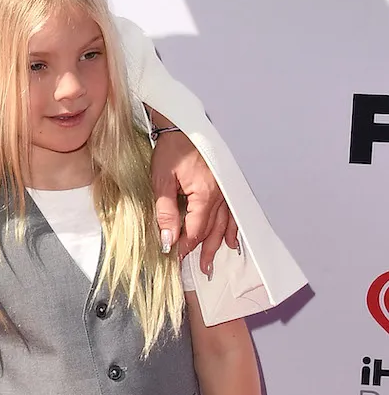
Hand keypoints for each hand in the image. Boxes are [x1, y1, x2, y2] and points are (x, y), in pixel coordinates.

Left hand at [150, 129, 239, 277]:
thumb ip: (164, 212)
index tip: (174, 257)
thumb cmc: (170, 150)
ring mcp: (225, 190)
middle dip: (203, 251)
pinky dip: (232, 227)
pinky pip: (232, 212)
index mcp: (204, 194)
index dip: (185, 246)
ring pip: (223, 224)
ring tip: (211, 262)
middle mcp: (220, 194)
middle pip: (211, 230)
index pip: (195, 229)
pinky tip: (232, 241)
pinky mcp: (225, 185)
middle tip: (198, 269)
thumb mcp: (161, 181)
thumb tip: (167, 239)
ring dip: (217, 244)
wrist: (183, 125)